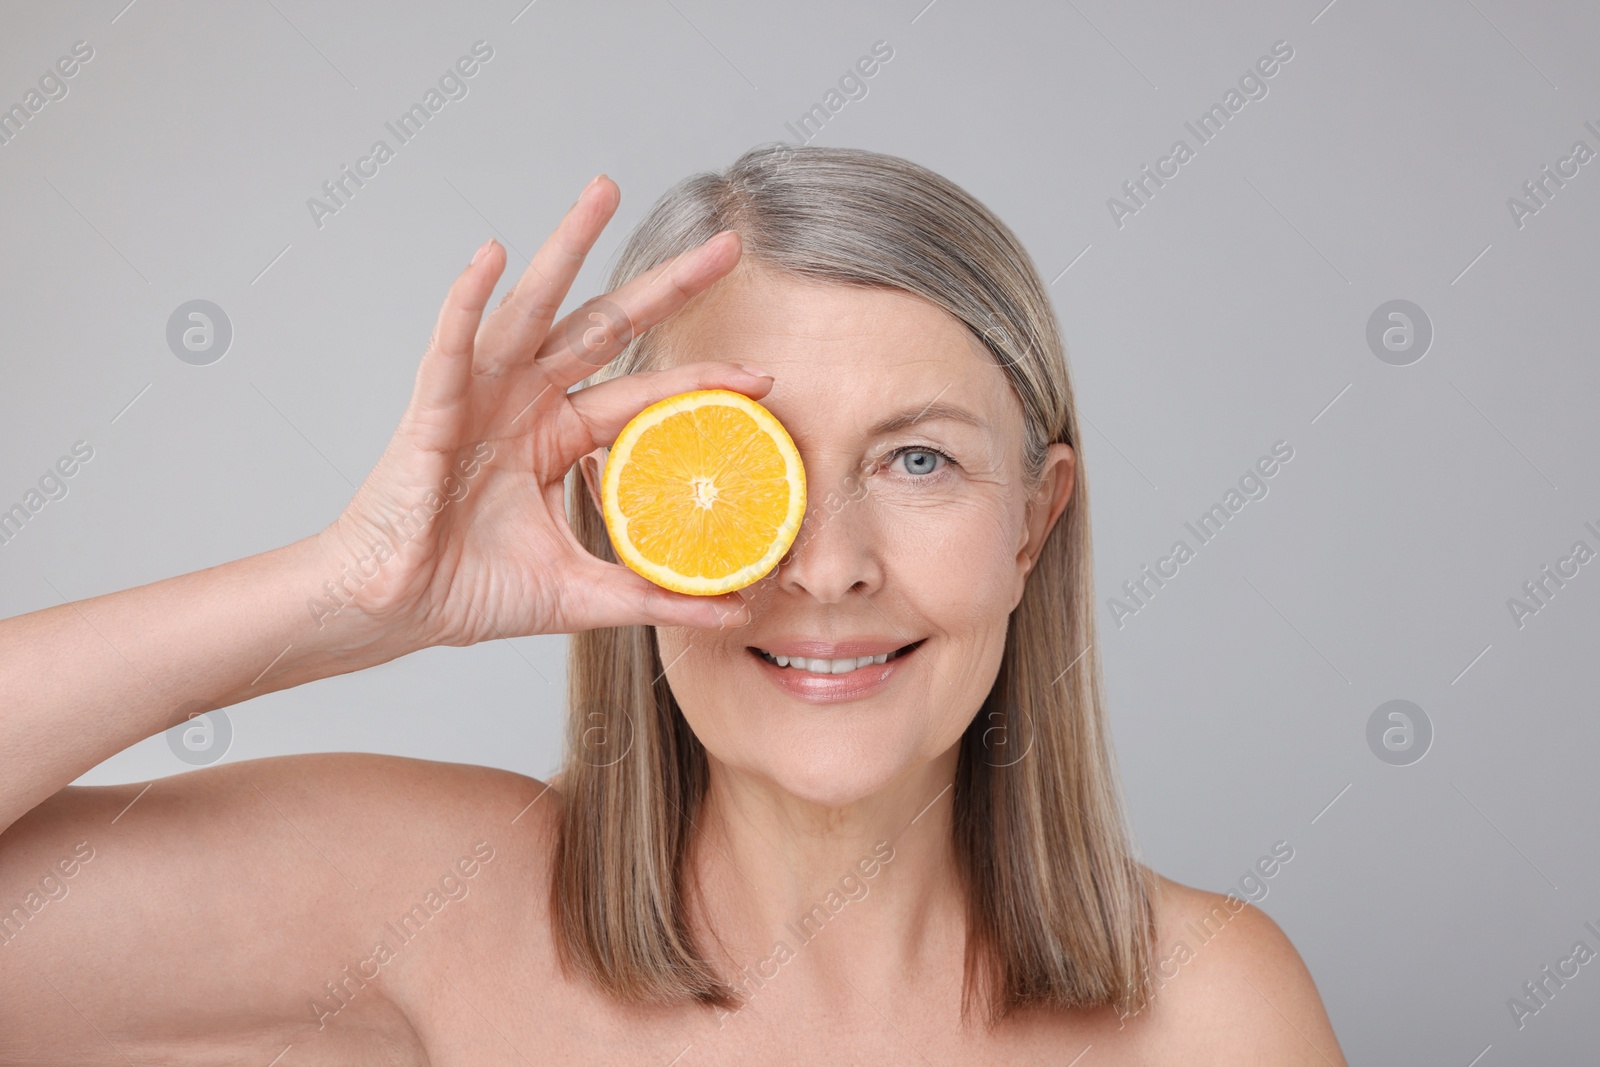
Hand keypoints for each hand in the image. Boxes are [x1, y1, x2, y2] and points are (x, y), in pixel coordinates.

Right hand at [318, 175, 767, 649]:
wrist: (394, 613)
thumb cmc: (470, 591)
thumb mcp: (582, 593)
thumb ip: (655, 595)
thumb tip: (735, 612)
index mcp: (559, 436)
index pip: (645, 394)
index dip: (701, 380)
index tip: (763, 376)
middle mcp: (526, 402)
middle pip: (608, 327)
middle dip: (668, 286)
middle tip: (726, 245)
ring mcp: (479, 396)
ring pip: (534, 308)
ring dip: (567, 246)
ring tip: (606, 191)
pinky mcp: (432, 408)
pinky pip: (452, 344)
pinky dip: (468, 298)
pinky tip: (495, 254)